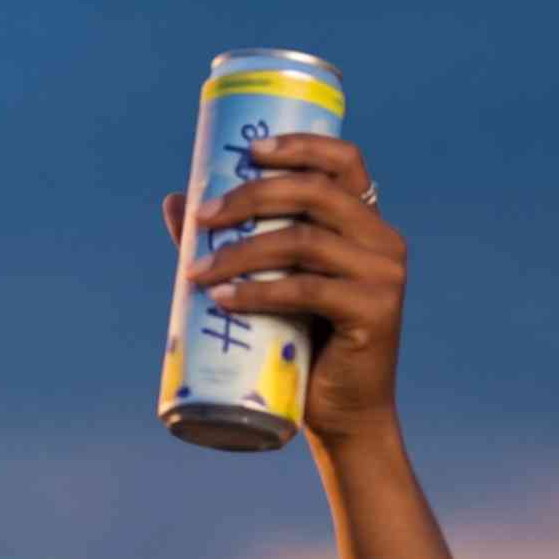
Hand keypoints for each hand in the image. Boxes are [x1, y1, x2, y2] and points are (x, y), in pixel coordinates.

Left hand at [174, 130, 405, 441]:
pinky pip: (309, 290)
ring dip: (243, 250)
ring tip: (197, 271)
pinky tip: (222, 298)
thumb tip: (175, 200)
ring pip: (305, 241)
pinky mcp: (373, 312)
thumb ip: (230, 241)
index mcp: (363, 223)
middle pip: (316, 193)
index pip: (344, 161)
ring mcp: (382, 275)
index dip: (301, 146)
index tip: (250, 151)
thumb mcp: (268, 284)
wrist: (342, 412)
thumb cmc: (302, 344)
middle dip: (253, 196)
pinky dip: (259, 291)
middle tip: (204, 218)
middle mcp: (382, 240)